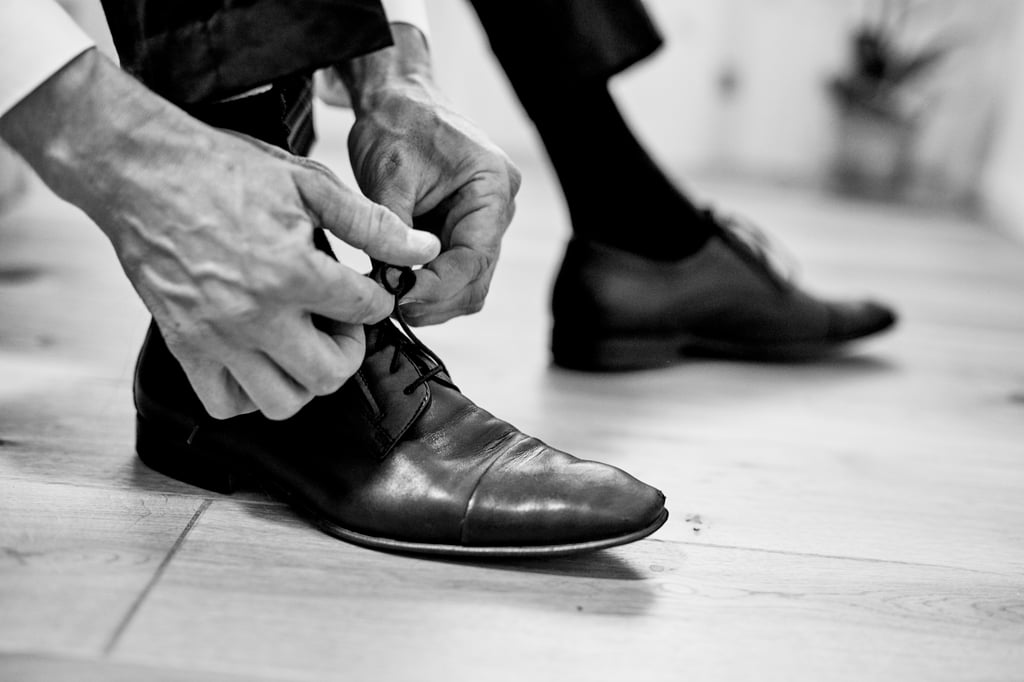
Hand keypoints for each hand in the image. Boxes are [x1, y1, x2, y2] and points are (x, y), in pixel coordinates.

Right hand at [1, 50, 439, 418]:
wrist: (141, 173)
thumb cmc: (222, 171)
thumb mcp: (307, 184)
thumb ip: (371, 224)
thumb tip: (423, 249)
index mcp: (293, 272)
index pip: (366, 311)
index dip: (377, 299)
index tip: (364, 289)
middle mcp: (255, 315)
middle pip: (329, 375)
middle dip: (348, 350)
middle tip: (338, 321)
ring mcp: (217, 338)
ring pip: (282, 401)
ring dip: (304, 379)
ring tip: (301, 341)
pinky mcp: (184, 348)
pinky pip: (225, 405)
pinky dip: (249, 393)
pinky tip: (259, 358)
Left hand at [331, 25, 520, 325]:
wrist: (397, 100)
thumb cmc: (395, 125)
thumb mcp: (388, 176)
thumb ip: (393, 231)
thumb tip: (391, 283)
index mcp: (491, 187)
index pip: (474, 259)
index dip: (437, 288)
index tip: (398, 299)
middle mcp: (498, 209)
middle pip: (476, 280)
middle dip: (435, 300)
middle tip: (390, 307)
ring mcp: (485, 222)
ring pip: (468, 284)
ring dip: (432, 298)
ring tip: (390, 297)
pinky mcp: (466, 230)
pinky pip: (455, 272)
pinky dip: (428, 285)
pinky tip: (398, 284)